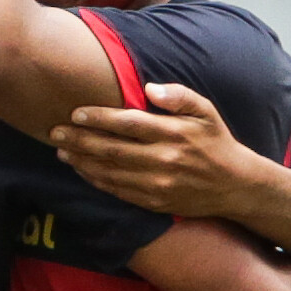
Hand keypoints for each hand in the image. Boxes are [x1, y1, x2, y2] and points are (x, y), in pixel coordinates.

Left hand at [51, 84, 266, 216]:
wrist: (235, 185)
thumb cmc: (216, 141)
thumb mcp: (206, 111)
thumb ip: (179, 96)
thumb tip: (149, 88)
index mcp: (174, 134)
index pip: (128, 124)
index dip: (99, 118)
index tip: (76, 112)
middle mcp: (163, 160)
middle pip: (112, 150)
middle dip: (80, 140)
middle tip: (55, 131)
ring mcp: (157, 185)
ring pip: (110, 173)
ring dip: (82, 162)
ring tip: (61, 150)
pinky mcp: (154, 202)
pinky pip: (118, 192)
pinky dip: (96, 181)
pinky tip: (82, 170)